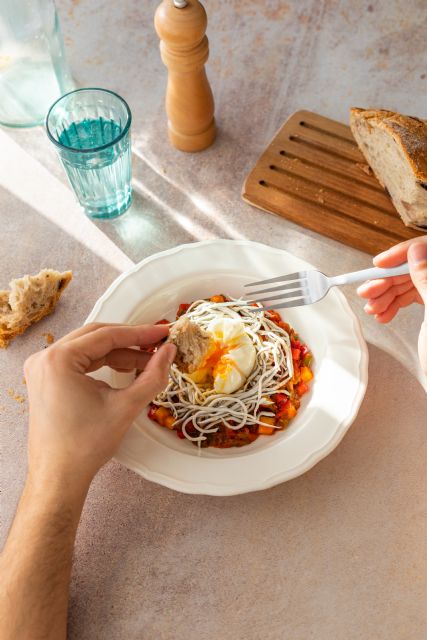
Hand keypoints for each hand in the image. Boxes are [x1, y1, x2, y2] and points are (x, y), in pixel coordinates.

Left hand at [24, 323, 175, 488]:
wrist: (59, 476)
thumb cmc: (84, 446)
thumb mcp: (126, 406)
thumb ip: (152, 375)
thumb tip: (168, 353)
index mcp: (58, 360)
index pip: (106, 335)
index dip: (139, 333)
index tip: (162, 333)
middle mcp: (45, 359)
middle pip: (95, 337)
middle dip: (130, 341)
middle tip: (157, 343)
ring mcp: (42, 369)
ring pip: (88, 349)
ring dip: (118, 352)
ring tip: (147, 361)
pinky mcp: (46, 381)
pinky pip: (79, 362)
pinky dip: (102, 363)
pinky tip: (125, 369)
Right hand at [357, 236, 426, 374]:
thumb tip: (415, 252)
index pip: (426, 251)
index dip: (402, 254)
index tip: (379, 263)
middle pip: (414, 268)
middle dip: (388, 280)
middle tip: (368, 291)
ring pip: (409, 284)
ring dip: (386, 294)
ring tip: (373, 308)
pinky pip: (410, 298)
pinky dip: (393, 305)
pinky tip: (382, 315)